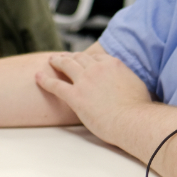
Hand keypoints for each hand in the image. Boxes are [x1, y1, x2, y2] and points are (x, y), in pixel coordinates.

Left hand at [34, 51, 150, 144]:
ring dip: (57, 61)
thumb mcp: (138, 85)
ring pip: (66, 65)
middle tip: (63, 57)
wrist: (133, 120)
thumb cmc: (138, 108)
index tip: (82, 58)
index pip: (95, 56)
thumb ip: (127, 79)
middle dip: (70, 56)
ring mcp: (84, 81)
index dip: (86, 57)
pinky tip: (38, 77)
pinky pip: (55, 85)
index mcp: (113, 64)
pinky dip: (45, 80)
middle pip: (79, 58)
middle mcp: (96, 68)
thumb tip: (126, 82)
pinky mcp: (75, 96)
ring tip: (51, 60)